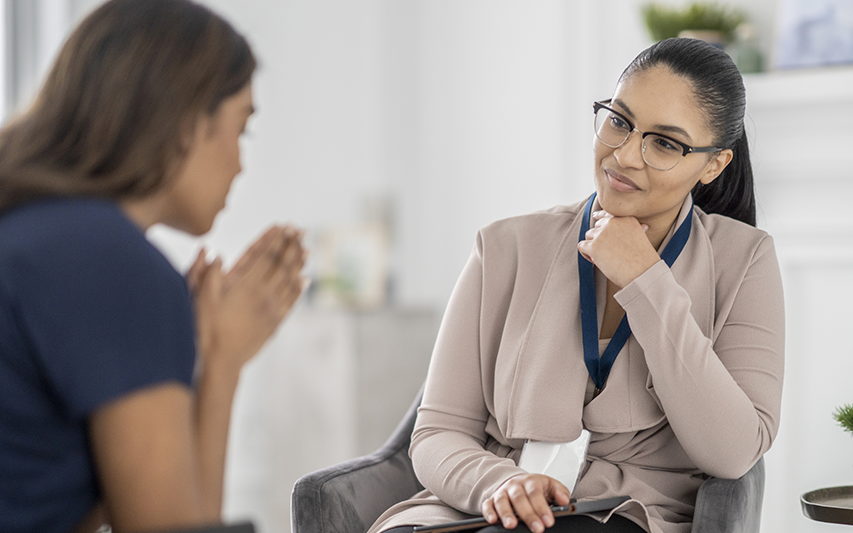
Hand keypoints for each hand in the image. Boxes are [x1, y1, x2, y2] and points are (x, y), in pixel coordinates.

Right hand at [188, 226, 307, 371]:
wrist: (220, 363)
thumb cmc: (206, 330)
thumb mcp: (200, 299)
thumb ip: (208, 274)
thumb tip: (215, 253)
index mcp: (247, 286)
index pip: (267, 256)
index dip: (277, 240)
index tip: (285, 226)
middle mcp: (264, 296)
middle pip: (282, 265)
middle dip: (292, 246)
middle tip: (301, 230)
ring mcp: (272, 310)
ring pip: (290, 281)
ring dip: (299, 263)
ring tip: (307, 248)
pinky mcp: (274, 324)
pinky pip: (291, 302)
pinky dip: (299, 289)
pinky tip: (304, 279)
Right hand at [481, 474, 569, 532]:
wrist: (519, 482)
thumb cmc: (536, 487)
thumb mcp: (551, 486)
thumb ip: (560, 492)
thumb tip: (565, 500)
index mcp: (531, 481)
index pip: (536, 493)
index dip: (542, 507)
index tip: (548, 521)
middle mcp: (515, 485)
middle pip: (520, 498)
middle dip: (528, 515)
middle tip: (537, 528)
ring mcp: (503, 492)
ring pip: (502, 500)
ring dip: (506, 513)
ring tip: (512, 525)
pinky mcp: (492, 499)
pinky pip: (487, 504)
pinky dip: (489, 512)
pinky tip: (492, 520)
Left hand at [576, 211, 659, 287]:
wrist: (643, 273)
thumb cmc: (644, 260)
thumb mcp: (643, 238)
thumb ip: (637, 230)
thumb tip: (643, 226)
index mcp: (626, 218)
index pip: (607, 214)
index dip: (600, 217)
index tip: (595, 217)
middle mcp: (612, 223)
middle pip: (596, 227)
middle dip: (599, 238)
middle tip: (608, 252)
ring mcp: (601, 234)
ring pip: (588, 237)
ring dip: (593, 247)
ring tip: (605, 259)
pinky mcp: (593, 246)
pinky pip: (582, 246)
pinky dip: (586, 255)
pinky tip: (597, 262)